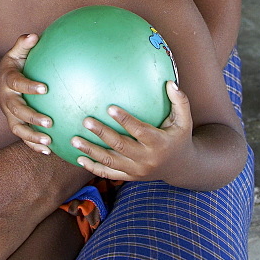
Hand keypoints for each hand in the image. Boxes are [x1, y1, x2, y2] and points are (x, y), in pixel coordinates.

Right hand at [0, 33, 53, 153]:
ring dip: (32, 137)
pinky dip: (33, 145)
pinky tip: (49, 151)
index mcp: (8, 80)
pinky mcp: (14, 123)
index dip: (29, 86)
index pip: (18, 84)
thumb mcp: (15, 53)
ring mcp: (9, 114)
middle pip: (17, 111)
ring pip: (18, 128)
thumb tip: (34, 35)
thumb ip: (23, 44)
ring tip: (49, 142)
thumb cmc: (14, 65)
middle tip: (49, 122)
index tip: (45, 88)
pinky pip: (22, 137)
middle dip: (32, 118)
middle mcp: (7, 99)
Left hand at [70, 81, 193, 181]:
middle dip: (103, 134)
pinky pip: (109, 174)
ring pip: (111, 161)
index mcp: (159, 143)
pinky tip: (78, 159)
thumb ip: (180, 102)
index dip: (125, 120)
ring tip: (74, 139)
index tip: (109, 108)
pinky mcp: (130, 177)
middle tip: (86, 121)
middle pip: (121, 146)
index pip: (139, 131)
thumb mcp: (185, 121)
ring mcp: (137, 171)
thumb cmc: (180, 137)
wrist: (181, 167)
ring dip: (91, 151)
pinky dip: (94, 168)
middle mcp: (147, 159)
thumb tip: (170, 82)